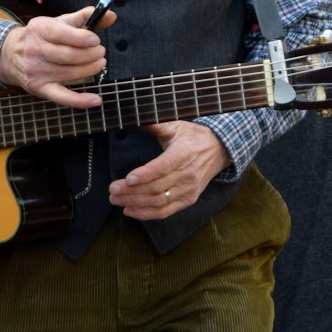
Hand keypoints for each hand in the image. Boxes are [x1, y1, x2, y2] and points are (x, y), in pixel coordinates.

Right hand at [0, 5, 116, 107]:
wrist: (9, 54)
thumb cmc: (42, 36)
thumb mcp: (59, 22)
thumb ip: (86, 17)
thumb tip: (111, 15)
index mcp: (40, 29)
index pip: (63, 34)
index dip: (83, 38)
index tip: (95, 40)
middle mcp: (36, 50)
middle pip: (69, 55)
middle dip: (91, 54)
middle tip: (100, 52)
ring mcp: (37, 71)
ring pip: (70, 73)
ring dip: (90, 69)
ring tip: (99, 63)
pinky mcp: (40, 88)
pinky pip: (62, 97)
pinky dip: (80, 100)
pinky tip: (95, 99)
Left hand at [110, 121, 231, 219]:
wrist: (219, 150)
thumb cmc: (193, 137)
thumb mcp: (176, 126)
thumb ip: (155, 124)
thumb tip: (133, 117)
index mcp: (184, 153)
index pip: (163, 167)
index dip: (145, 174)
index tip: (127, 179)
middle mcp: (188, 174)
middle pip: (157, 187)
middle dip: (131, 191)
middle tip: (112, 190)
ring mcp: (189, 189)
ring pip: (159, 201)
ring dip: (135, 203)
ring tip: (116, 199)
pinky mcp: (189, 199)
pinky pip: (166, 211)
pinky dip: (147, 214)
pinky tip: (130, 211)